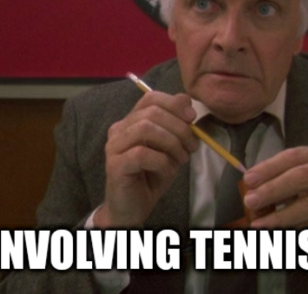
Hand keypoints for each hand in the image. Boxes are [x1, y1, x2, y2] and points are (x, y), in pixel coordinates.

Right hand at [94, 91, 198, 227]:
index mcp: (131, 121)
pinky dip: (162, 161)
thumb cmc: (151, 176)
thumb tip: (186, 100)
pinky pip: (142, 154)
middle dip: (179, 127)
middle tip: (191, 146)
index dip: (174, 104)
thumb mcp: (170, 147)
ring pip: (146, 129)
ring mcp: (114, 147)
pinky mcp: (115, 165)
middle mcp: (119, 130)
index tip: (192, 118)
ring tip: (181, 159)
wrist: (132, 208)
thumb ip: (176, 124)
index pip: (150, 98)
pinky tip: (167, 170)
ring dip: (172, 143)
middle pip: (152, 112)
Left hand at [242, 145, 307, 231]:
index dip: (269, 167)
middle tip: (250, 201)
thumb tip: (252, 188)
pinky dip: (296, 231)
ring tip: (259, 224)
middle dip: (272, 190)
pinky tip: (280, 235)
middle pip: (301, 177)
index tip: (248, 179)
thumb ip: (286, 178)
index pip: (293, 156)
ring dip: (281, 216)